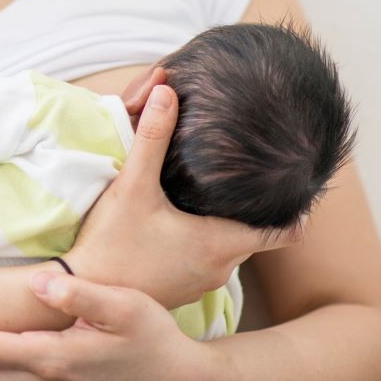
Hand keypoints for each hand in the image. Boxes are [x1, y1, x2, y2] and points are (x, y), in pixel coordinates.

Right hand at [64, 71, 295, 307]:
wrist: (82, 292)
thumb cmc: (110, 243)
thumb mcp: (133, 185)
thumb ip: (152, 136)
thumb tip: (166, 89)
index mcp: (221, 243)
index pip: (287, 232)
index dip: (297, 211)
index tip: (295, 187)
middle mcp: (220, 269)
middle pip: (256, 236)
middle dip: (253, 210)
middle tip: (247, 179)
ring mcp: (200, 284)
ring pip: (229, 249)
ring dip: (224, 227)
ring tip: (213, 198)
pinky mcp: (180, 291)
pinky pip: (206, 263)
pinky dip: (203, 244)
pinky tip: (182, 225)